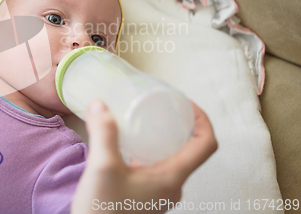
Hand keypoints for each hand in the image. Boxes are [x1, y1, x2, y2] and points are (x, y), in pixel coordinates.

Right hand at [72, 100, 216, 212]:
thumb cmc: (104, 212)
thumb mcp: (102, 168)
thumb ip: (103, 133)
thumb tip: (99, 104)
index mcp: (172, 178)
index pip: (206, 144)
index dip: (201, 118)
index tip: (184, 102)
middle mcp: (171, 186)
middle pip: (189, 149)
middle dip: (179, 123)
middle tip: (161, 106)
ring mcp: (158, 193)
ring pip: (171, 158)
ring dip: (163, 137)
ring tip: (144, 121)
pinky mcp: (144, 196)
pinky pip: (155, 167)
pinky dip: (148, 151)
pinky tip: (127, 145)